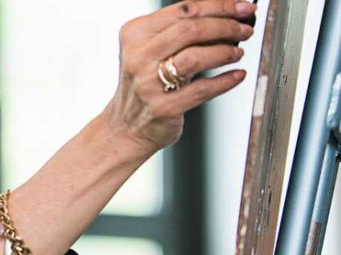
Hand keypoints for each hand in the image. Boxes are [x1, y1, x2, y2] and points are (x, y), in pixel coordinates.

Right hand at [104, 0, 255, 152]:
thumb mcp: (149, 51)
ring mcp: (149, 83)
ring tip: (238, 52)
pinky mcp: (163, 107)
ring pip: (195, 57)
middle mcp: (138, 56)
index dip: (220, 6)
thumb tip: (225, 16)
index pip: (183, 10)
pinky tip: (237, 75)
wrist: (126, 127)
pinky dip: (225, 81)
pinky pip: (202, 90)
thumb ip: (177, 32)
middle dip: (226, 26)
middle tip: (244, 30)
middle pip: (191, 29)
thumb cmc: (144, 85)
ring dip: (225, 52)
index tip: (242, 7)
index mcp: (135, 34)